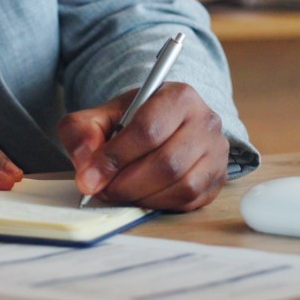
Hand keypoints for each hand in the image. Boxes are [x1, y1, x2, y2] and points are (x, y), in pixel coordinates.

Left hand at [57, 83, 229, 211]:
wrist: (162, 125)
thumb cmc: (131, 120)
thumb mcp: (100, 116)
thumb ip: (82, 132)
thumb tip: (85, 165)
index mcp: (178, 96)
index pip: (148, 130)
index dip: (115, 158)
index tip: (89, 175)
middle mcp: (206, 121)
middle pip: (166, 163)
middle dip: (126, 183)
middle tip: (102, 189)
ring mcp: (216, 152)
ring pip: (181, 185)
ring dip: (142, 196)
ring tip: (119, 191)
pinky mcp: (218, 178)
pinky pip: (190, 201)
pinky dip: (160, 204)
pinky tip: (141, 195)